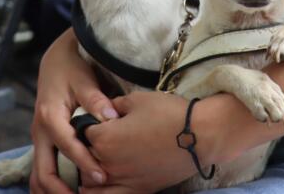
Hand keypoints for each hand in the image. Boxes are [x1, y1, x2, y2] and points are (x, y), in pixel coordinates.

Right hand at [29, 29, 118, 193]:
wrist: (56, 61)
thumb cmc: (72, 69)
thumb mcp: (84, 80)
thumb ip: (96, 100)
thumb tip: (111, 117)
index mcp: (50, 117)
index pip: (67, 148)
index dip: (85, 165)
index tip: (102, 178)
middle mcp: (40, 131)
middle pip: (43, 172)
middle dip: (60, 191)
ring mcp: (39, 138)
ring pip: (38, 175)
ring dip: (52, 191)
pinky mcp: (44, 141)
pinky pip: (42, 168)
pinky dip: (50, 184)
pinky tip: (67, 192)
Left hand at [81, 92, 206, 192]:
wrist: (199, 136)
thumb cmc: (169, 114)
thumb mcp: (138, 99)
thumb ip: (115, 104)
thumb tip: (106, 109)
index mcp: (104, 138)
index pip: (84, 131)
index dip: (91, 122)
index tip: (101, 118)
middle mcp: (108, 163)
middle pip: (86, 156)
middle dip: (90, 145)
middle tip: (104, 135)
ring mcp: (122, 180)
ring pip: (91, 181)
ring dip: (89, 171)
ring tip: (96, 162)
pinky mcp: (137, 191)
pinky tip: (93, 189)